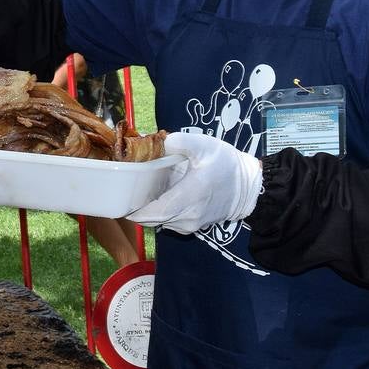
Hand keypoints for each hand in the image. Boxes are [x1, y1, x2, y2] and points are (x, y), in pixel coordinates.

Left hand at [128, 132, 262, 234]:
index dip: (134, 208)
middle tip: (123, 190)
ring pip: (158, 222)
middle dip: (134, 207)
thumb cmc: (226, 164)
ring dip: (146, 209)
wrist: (248, 188)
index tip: (120, 196)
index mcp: (191, 196)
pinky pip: (167, 222)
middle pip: (151, 219)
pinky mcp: (192, 227)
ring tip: (138, 190)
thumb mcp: (205, 145)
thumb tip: (156, 141)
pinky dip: (158, 212)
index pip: (155, 211)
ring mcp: (190, 225)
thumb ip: (179, 142)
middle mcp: (188, 216)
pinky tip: (156, 196)